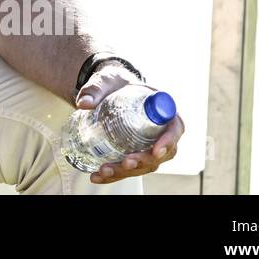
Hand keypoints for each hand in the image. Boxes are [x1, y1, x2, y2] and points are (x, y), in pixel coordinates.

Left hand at [75, 66, 184, 184]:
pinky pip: (129, 168)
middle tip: (126, 162)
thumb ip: (94, 90)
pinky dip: (114, 175)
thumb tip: (84, 103)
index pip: (174, 127)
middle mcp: (159, 130)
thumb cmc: (114, 83)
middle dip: (144, 161)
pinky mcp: (134, 153)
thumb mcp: (105, 81)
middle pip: (161, 153)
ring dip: (126, 172)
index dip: (168, 141)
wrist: (106, 90)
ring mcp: (148, 144)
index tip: (155, 150)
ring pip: (145, 164)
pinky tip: (97, 176)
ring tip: (105, 171)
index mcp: (160, 109)